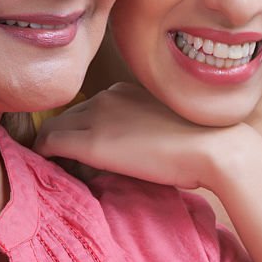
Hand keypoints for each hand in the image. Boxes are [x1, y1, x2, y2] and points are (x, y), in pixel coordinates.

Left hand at [33, 82, 261, 189]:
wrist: (216, 147)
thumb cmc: (206, 143)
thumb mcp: (169, 124)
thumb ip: (146, 127)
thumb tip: (140, 148)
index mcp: (127, 91)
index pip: (90, 108)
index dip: (84, 130)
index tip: (90, 152)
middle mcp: (108, 96)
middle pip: (68, 116)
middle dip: (67, 137)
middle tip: (72, 165)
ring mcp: (98, 117)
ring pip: (54, 127)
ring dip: (56, 148)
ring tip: (64, 170)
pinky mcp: (92, 142)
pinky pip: (49, 143)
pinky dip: (46, 156)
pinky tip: (53, 171)